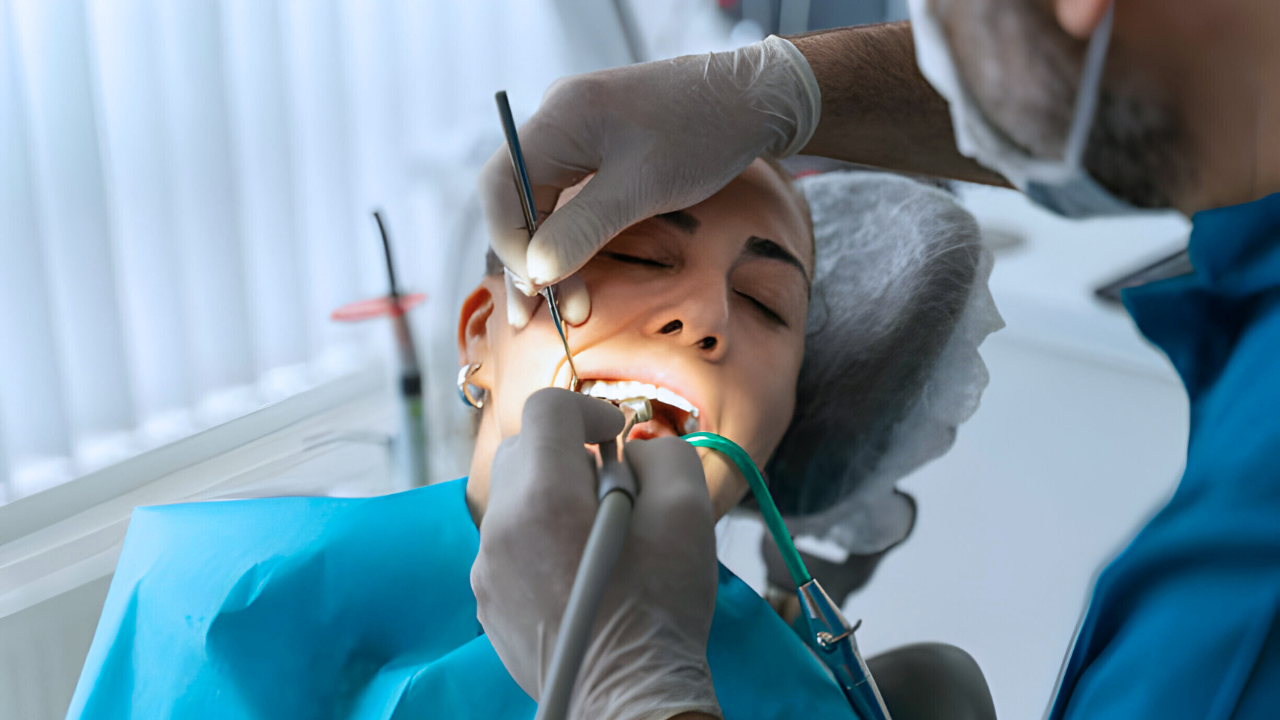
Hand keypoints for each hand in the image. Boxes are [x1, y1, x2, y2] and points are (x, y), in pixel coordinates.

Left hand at [472, 389, 722, 719]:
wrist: (630, 695)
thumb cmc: (662, 607)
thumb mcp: (690, 511)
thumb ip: (663, 454)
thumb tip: (631, 452)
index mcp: (545, 497)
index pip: (546, 408)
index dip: (588, 408)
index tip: (615, 435)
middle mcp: (502, 525)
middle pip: (524, 449)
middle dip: (569, 452)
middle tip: (613, 488)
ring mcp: (487, 565)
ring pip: (515, 497)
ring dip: (554, 497)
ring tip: (600, 536)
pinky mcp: (488, 598)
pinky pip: (509, 542)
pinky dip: (540, 538)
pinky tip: (580, 571)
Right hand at [481, 36, 819, 325]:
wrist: (753, 101)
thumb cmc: (704, 134)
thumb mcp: (642, 187)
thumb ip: (583, 228)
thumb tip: (534, 272)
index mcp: (560, 117)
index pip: (501, 185)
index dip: (508, 242)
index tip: (534, 289)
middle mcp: (559, 122)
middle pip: (516, 198)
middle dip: (527, 259)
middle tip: (540, 316)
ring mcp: (578, 135)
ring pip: (542, 205)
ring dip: (550, 256)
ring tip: (568, 308)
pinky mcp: (601, 150)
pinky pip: (567, 201)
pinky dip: (571, 241)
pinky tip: (577, 277)